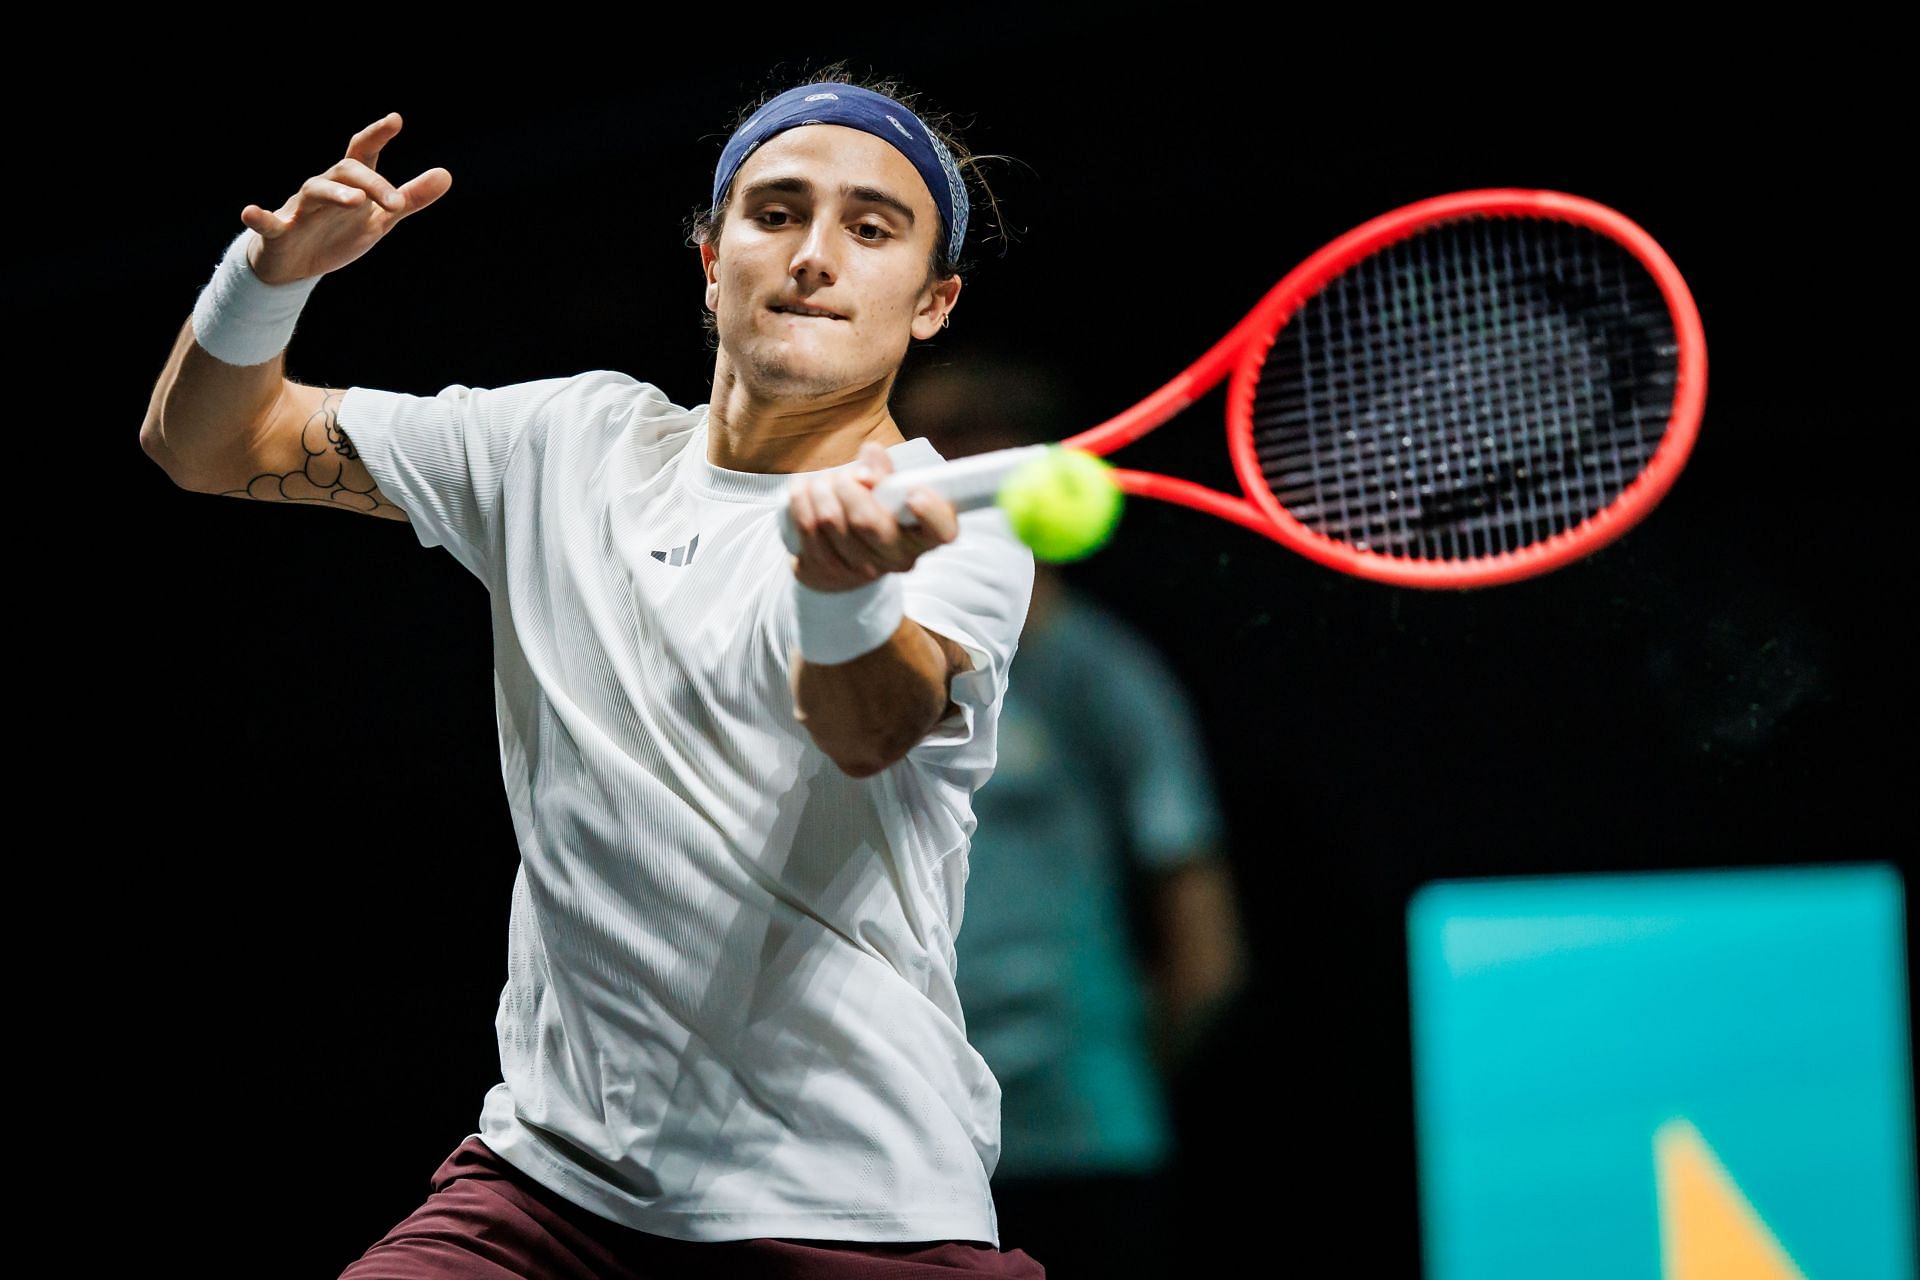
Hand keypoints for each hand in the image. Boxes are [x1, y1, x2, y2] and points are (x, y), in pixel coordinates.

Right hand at [239, 112, 451, 285]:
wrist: (294, 265)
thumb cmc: (337, 234)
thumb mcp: (381, 219)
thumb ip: (411, 198)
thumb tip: (446, 174)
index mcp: (350, 185)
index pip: (363, 153)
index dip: (377, 135)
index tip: (395, 120)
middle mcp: (324, 189)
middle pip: (346, 171)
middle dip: (372, 183)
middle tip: (397, 203)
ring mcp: (300, 209)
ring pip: (314, 191)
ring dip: (334, 193)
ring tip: (355, 200)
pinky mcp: (279, 232)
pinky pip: (267, 222)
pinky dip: (258, 216)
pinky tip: (250, 211)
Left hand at [788, 441, 959, 591]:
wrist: (843, 557)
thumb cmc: (874, 512)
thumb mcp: (887, 490)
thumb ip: (884, 471)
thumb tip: (871, 453)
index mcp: (924, 534)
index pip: (942, 531)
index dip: (932, 513)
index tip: (915, 493)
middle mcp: (898, 558)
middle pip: (868, 523)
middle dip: (848, 488)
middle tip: (844, 477)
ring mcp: (863, 569)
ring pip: (831, 522)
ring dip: (821, 491)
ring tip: (821, 482)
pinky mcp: (828, 571)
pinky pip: (808, 530)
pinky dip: (801, 503)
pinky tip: (802, 491)